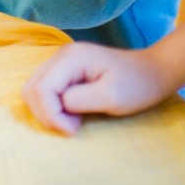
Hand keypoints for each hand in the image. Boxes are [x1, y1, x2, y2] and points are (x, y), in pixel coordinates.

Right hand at [22, 41, 169, 134]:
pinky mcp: (65, 71)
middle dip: (47, 114)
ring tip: (73, 119)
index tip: (75, 129)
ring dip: (48, 112)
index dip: (52, 115)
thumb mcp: (111, 97)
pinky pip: (44, 91)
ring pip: (34, 90)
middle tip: (73, 125)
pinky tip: (73, 113)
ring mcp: (61, 62)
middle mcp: (61, 56)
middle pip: (31, 89)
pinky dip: (52, 107)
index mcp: (70, 58)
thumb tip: (58, 106)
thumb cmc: (137, 85)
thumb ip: (78, 100)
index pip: (41, 90)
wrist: (152, 72)